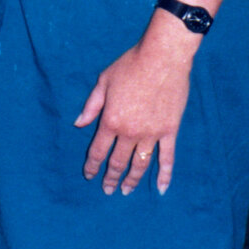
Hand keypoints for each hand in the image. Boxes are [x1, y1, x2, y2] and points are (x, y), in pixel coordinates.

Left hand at [74, 36, 193, 195]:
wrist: (161, 58)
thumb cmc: (130, 65)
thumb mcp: (104, 81)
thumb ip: (91, 105)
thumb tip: (78, 124)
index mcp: (111, 121)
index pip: (98, 150)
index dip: (92, 165)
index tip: (89, 175)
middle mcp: (130, 132)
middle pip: (118, 161)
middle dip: (111, 177)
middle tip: (107, 189)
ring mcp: (151, 134)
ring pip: (140, 164)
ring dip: (132, 180)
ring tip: (126, 190)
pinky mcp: (170, 131)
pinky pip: (167, 158)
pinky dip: (164, 175)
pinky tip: (160, 188)